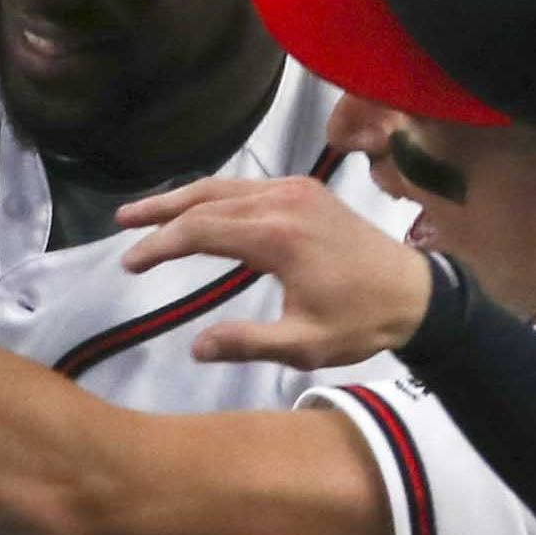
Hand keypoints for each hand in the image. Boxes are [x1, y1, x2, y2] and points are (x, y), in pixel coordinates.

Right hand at [114, 176, 433, 366]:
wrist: (414, 293)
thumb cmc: (361, 322)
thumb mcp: (304, 345)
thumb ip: (248, 344)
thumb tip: (196, 347)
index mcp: (277, 236)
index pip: (200, 231)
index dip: (160, 245)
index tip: (130, 264)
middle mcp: (282, 201)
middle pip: (204, 198)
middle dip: (160, 211)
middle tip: (121, 223)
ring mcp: (295, 190)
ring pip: (224, 187)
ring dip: (182, 198)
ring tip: (144, 212)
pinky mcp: (305, 190)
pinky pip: (246, 187)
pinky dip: (213, 196)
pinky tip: (196, 209)